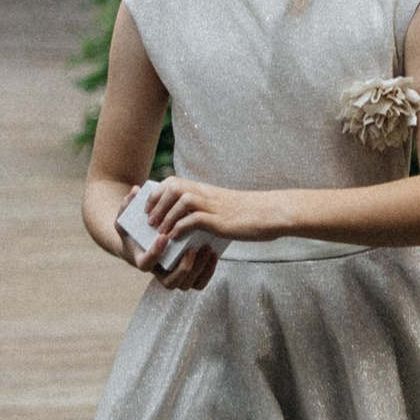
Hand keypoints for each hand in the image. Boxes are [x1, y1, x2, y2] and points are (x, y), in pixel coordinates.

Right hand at [118, 183, 220, 292]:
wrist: (142, 243)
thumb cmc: (134, 230)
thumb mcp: (126, 217)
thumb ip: (126, 205)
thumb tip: (134, 191)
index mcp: (143, 261)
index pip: (147, 263)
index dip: (155, 252)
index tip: (163, 236)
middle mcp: (158, 273)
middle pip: (171, 282)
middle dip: (184, 267)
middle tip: (192, 249)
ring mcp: (173, 277)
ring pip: (187, 284)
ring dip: (199, 268)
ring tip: (207, 249)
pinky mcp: (186, 276)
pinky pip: (199, 282)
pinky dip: (208, 272)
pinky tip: (213, 254)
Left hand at [143, 173, 288, 254]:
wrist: (270, 213)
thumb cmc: (248, 212)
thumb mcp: (222, 205)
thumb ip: (205, 206)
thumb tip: (190, 217)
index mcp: (205, 189)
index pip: (173, 182)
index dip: (157, 193)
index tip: (148, 208)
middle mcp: (206, 194)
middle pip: (173, 187)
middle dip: (157, 203)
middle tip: (150, 220)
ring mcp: (213, 206)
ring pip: (181, 200)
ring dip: (166, 216)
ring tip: (159, 230)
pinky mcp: (220, 220)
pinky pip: (195, 219)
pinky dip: (181, 227)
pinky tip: (175, 236)